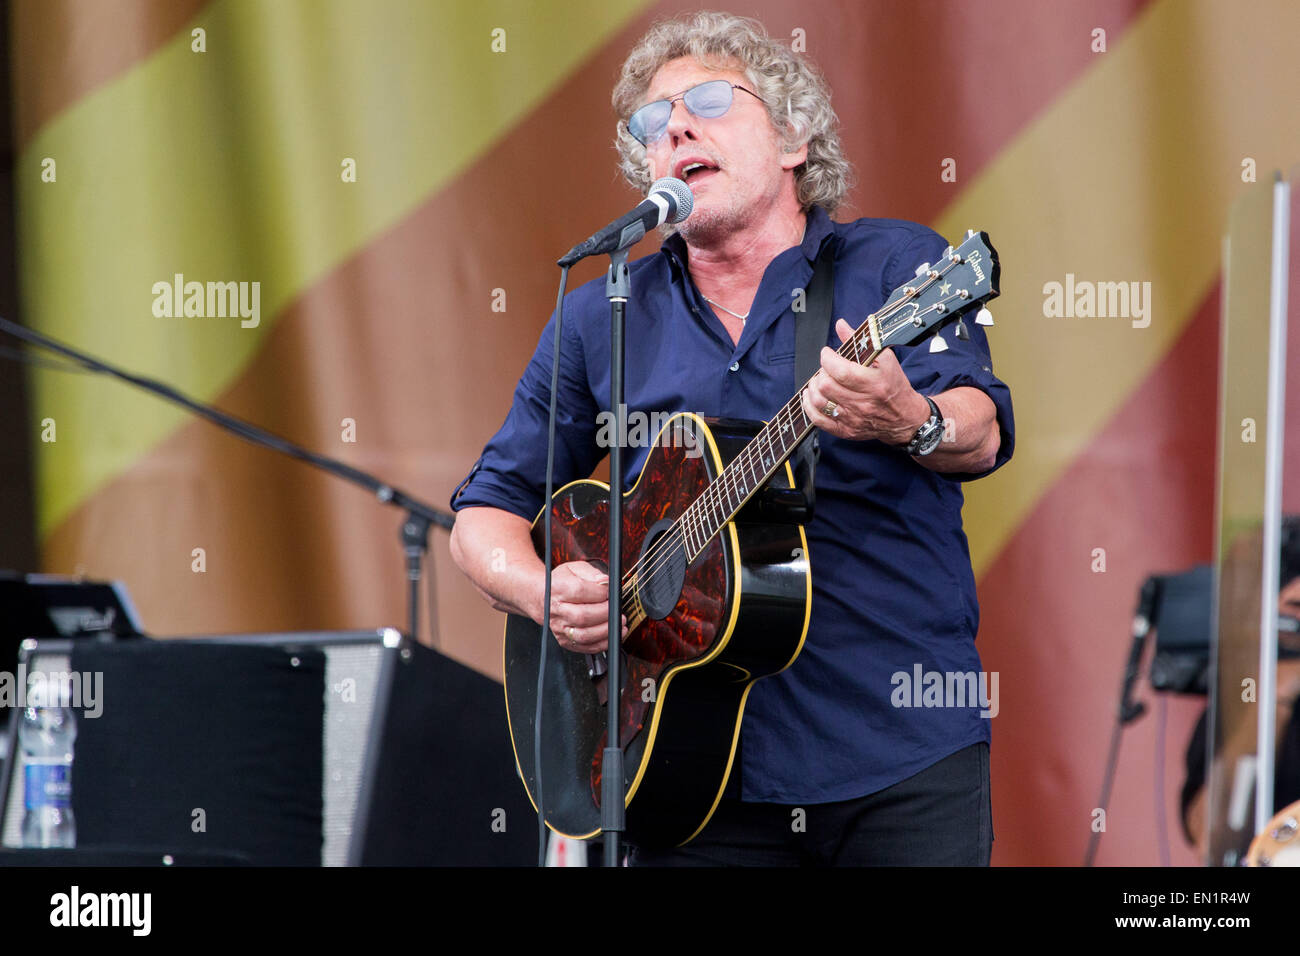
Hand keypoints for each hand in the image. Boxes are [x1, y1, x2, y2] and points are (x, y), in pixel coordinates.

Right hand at [545, 561, 627, 653]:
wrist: (540, 597)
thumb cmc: (561, 582)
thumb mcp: (574, 568)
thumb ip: (591, 573)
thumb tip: (605, 582)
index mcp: (557, 588)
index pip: (579, 591)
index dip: (599, 592)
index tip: (610, 592)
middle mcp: (556, 610)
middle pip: (582, 616)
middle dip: (605, 613)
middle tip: (618, 610)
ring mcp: (559, 628)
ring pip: (584, 635)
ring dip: (606, 631)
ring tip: (620, 623)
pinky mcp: (564, 641)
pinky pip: (584, 647)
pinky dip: (602, 644)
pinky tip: (612, 635)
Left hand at [800, 318, 929, 444]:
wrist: (904, 418)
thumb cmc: (894, 386)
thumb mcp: (885, 359)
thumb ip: (860, 342)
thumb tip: (840, 325)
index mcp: (874, 383)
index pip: (841, 371)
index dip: (828, 358)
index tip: (827, 353)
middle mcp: (862, 403)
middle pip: (827, 386)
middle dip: (821, 372)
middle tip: (826, 368)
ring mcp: (853, 419)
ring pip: (819, 402)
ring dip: (813, 388)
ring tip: (819, 380)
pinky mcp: (846, 431)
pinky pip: (819, 421)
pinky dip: (809, 407)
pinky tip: (811, 397)